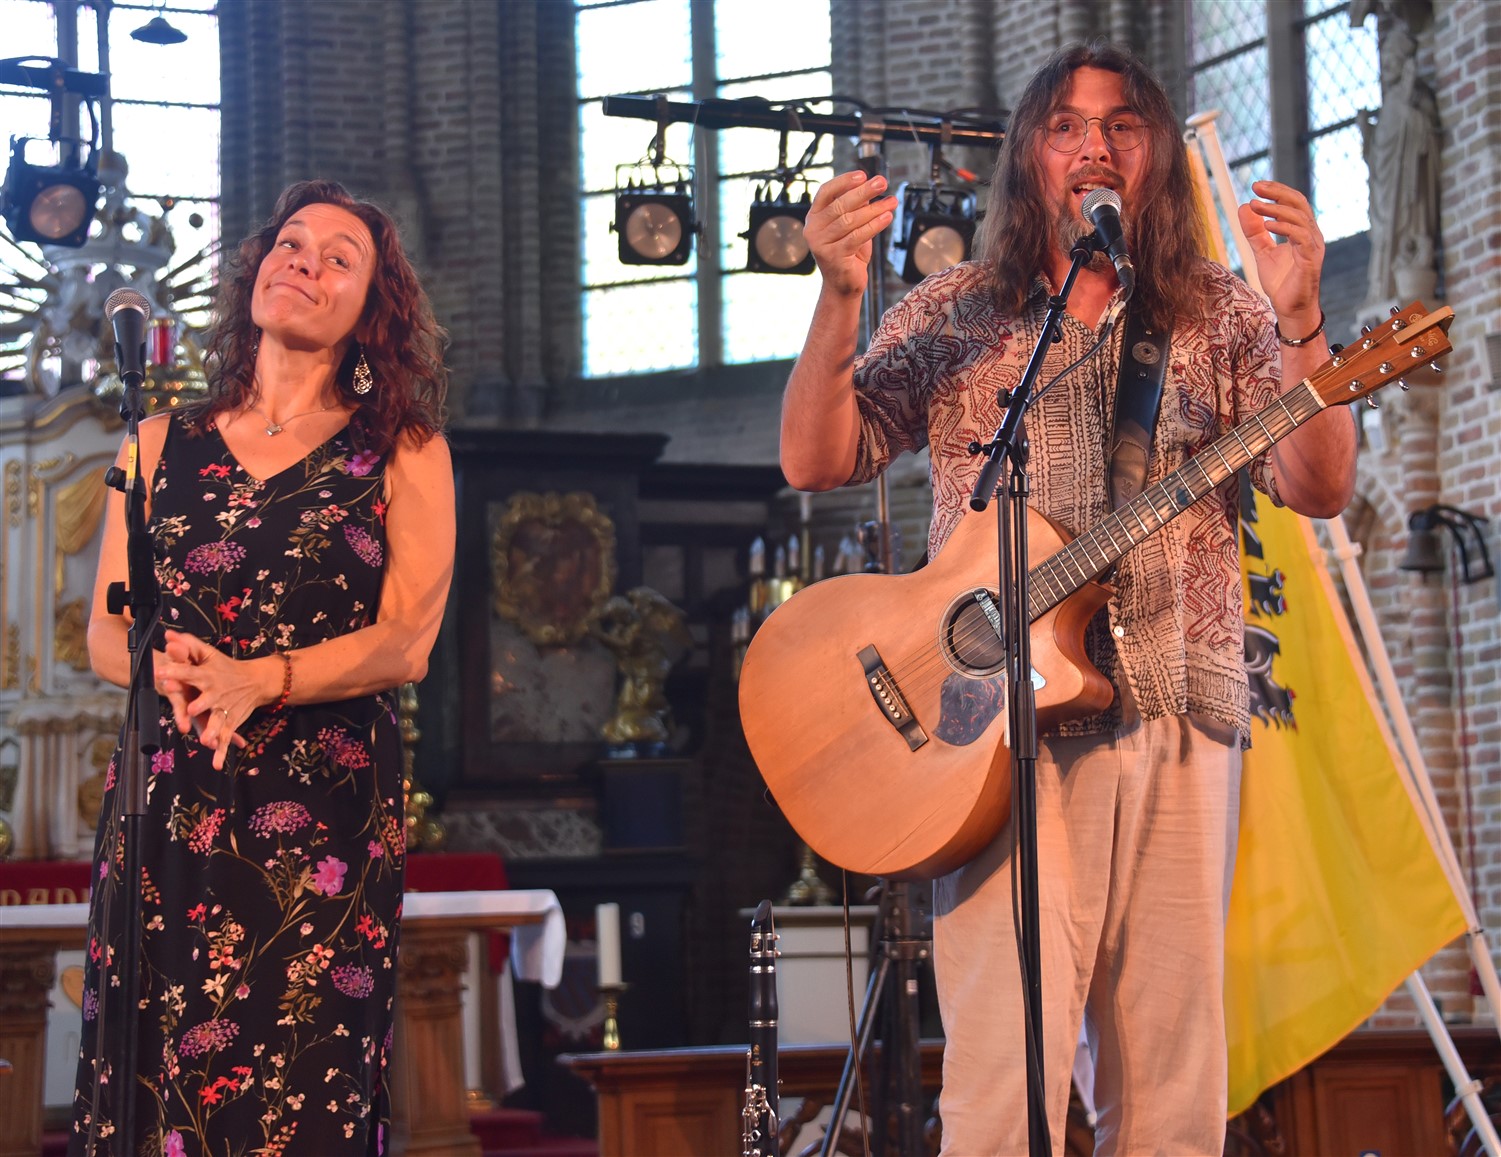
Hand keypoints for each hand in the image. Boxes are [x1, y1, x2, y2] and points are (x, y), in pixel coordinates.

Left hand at [156, 630, 258, 768]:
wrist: (256, 681)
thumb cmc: (226, 667)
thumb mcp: (208, 653)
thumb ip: (187, 644)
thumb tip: (168, 633)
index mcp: (207, 675)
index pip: (189, 672)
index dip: (175, 671)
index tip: (160, 673)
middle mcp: (216, 693)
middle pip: (208, 699)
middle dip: (200, 704)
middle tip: (192, 708)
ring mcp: (224, 710)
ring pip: (218, 721)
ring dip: (214, 730)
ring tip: (206, 739)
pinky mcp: (230, 722)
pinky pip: (226, 738)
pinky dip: (223, 751)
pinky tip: (217, 763)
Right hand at [804, 169, 897, 297]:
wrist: (843, 285)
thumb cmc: (848, 253)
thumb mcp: (850, 226)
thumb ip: (855, 207)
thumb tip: (869, 186)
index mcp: (814, 217)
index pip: (826, 192)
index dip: (844, 181)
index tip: (863, 175)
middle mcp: (813, 229)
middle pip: (840, 204)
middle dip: (864, 191)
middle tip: (882, 183)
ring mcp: (821, 244)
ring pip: (851, 220)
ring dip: (874, 209)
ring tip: (892, 201)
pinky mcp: (834, 256)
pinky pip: (857, 236)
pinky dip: (875, 225)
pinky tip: (887, 217)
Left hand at [1237, 180, 1324, 336]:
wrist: (1289, 308)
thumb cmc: (1281, 281)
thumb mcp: (1262, 252)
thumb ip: (1255, 232)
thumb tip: (1245, 207)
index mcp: (1302, 230)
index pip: (1293, 202)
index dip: (1276, 191)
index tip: (1256, 186)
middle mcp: (1311, 234)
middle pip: (1298, 203)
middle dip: (1277, 193)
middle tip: (1256, 187)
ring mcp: (1312, 246)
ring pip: (1299, 218)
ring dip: (1276, 209)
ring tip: (1256, 204)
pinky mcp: (1310, 260)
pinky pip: (1300, 238)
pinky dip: (1284, 228)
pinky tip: (1268, 225)